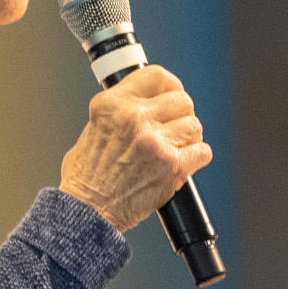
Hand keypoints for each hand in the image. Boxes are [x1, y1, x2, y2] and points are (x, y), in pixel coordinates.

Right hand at [59, 66, 211, 231]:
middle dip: (181, 114)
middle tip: (173, 128)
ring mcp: (154, 142)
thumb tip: (143, 105)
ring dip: (189, 137)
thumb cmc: (85, 178)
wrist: (87, 212)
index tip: (172, 93)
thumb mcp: (93, 129)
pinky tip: (183, 163)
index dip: (170, 85)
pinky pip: (202, 151)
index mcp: (112, 105)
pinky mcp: (171, 166)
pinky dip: (197, 157)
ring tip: (176, 148)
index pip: (156, 76)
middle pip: (181, 100)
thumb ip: (118, 113)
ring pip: (194, 125)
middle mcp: (134, 119)